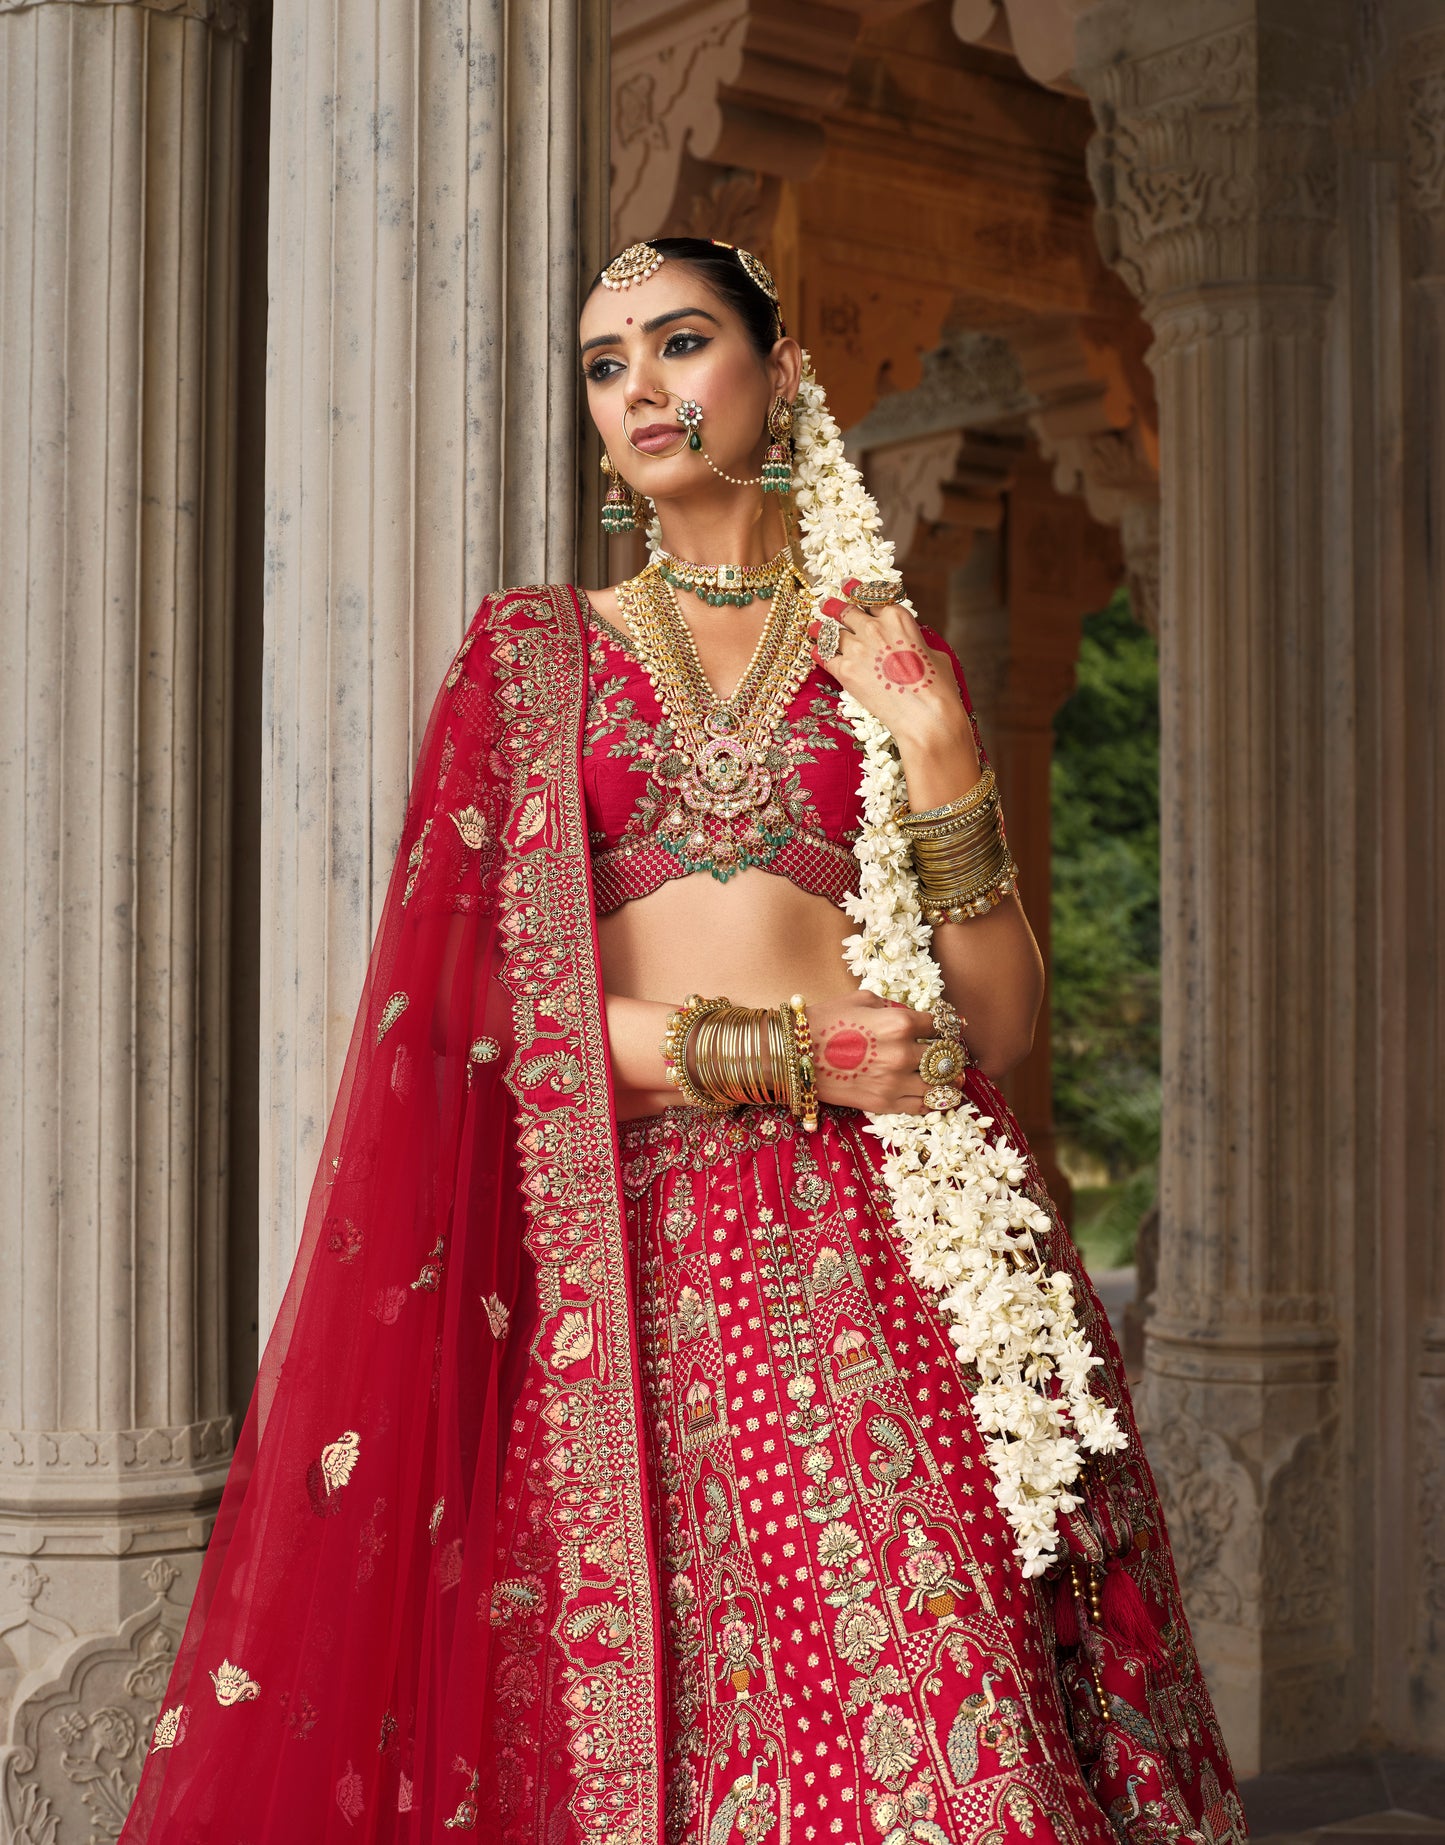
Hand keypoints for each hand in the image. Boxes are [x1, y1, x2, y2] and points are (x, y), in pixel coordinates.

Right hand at [807, 991, 958, 1116]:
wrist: (794, 1054)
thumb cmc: (824, 1021)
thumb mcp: (862, 1000)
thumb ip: (892, 1007)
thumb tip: (912, 1015)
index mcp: (899, 1022)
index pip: (939, 1025)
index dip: (946, 1026)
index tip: (948, 1028)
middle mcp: (902, 1053)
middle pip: (944, 1055)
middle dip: (950, 1053)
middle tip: (954, 1054)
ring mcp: (894, 1081)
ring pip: (939, 1084)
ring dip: (949, 1080)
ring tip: (954, 1078)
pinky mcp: (883, 1103)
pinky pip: (921, 1105)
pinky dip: (933, 1101)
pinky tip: (937, 1096)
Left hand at [808, 581, 970, 752]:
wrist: (924, 715)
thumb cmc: (937, 686)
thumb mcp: (932, 651)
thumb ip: (913, 641)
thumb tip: (909, 643)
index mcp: (897, 617)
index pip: (871, 597)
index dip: (858, 591)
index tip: (848, 586)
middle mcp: (874, 627)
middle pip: (845, 610)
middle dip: (833, 605)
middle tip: (826, 603)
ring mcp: (856, 648)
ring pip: (829, 631)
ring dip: (820, 628)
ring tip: (814, 626)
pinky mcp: (844, 671)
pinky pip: (824, 655)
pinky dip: (819, 652)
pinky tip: (815, 650)